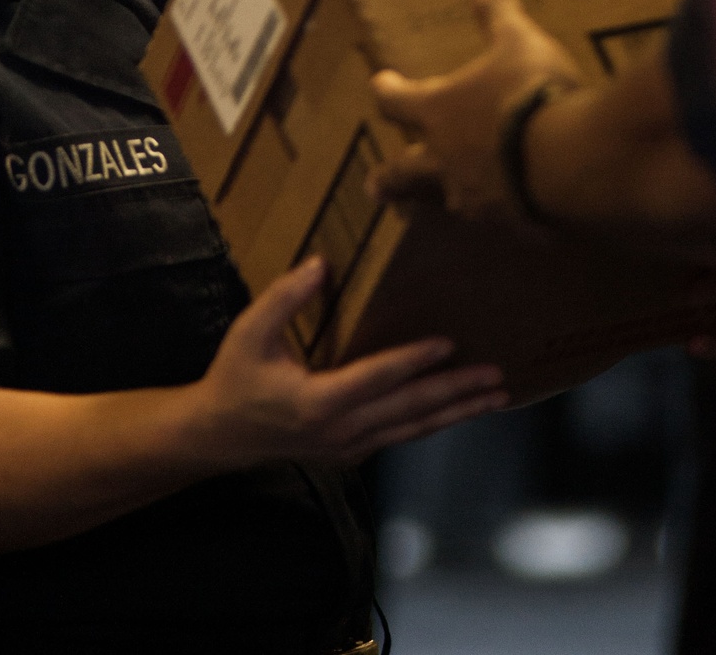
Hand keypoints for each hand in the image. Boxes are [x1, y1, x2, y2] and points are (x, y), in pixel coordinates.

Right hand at [195, 256, 506, 468]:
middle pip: (410, 409)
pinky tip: (456, 408)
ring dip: (456, 411)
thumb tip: (321, 264)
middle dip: (456, 392)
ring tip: (494, 396)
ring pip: (413, 428)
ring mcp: (349, 446)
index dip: (414, 360)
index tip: (448, 343)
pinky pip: (401, 434)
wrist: (220, 435)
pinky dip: (432, 419)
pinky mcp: (352, 451)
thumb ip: (285, 297)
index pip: (378, 377)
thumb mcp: (249, 331)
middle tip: (495, 376)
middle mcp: (341, 430)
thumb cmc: (236, 377)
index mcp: (318, 401)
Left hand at [369, 0, 580, 218]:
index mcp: (438, 113)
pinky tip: (511, 217)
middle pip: (404, 174)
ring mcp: (478, 201)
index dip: (388, 91)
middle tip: (374, 187)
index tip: (380, 84)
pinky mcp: (513, 227)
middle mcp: (446, 162)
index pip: (397, 101)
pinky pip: (498, 222)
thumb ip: (497, 10)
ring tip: (440, 208)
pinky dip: (500, 216)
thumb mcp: (517, 42)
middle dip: (389, 178)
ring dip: (440, 201)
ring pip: (446, 204)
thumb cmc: (532, 94)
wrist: (574, 163)